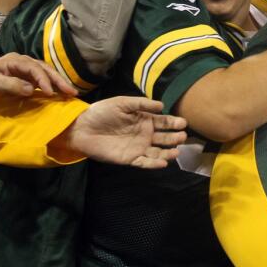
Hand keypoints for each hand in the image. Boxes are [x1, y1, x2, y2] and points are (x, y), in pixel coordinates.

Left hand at [0, 53, 78, 97]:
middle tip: (71, 91)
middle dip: (58, 80)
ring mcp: (26, 68)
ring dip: (58, 82)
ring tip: (70, 92)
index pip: (34, 68)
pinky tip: (60, 92)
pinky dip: (52, 84)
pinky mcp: (28, 75)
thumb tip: (31, 90)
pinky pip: (43, 78)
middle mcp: (24, 61)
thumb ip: (11, 85)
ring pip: (46, 72)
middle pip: (45, 68)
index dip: (43, 80)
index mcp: (15, 60)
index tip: (50, 93)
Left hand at [60, 96, 187, 168]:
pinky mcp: (130, 159)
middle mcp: (144, 135)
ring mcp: (138, 148)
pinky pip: (145, 162)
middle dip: (174, 137)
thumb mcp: (122, 103)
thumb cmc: (102, 112)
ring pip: (158, 152)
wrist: (83, 128)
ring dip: (168, 152)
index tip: (183, 123)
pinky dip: (154, 164)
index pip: (163, 122)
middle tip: (183, 137)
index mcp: (144, 120)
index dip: (173, 122)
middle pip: (164, 138)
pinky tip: (163, 162)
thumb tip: (162, 105)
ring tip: (177, 151)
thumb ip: (141, 104)